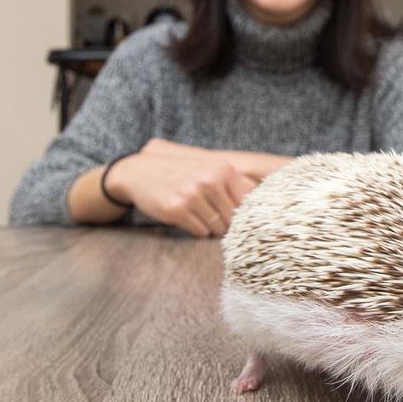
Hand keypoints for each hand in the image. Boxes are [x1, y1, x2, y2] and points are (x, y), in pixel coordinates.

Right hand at [106, 139, 257, 236]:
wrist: (139, 171)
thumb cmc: (181, 173)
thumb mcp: (208, 169)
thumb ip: (234, 185)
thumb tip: (263, 209)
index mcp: (222, 169)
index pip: (247, 202)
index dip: (242, 213)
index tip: (235, 216)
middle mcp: (209, 181)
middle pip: (233, 218)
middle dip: (225, 222)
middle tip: (211, 216)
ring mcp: (192, 195)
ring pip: (217, 227)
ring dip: (210, 227)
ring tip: (197, 214)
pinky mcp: (176, 210)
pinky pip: (199, 232)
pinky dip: (196, 230)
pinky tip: (186, 217)